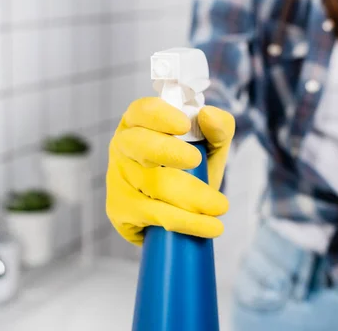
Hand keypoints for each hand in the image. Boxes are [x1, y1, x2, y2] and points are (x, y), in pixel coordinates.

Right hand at [106, 97, 234, 244]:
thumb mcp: (210, 145)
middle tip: (197, 161)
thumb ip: (218, 127)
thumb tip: (208, 114)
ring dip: (192, 198)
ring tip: (220, 206)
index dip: (161, 116)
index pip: (143, 110)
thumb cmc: (191, 168)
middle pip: (140, 144)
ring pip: (153, 185)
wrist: (179, 208)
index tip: (184, 125)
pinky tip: (209, 227)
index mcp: (140, 121)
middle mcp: (123, 146)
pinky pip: (154, 214)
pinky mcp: (119, 208)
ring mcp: (117, 178)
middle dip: (169, 151)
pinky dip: (187, 222)